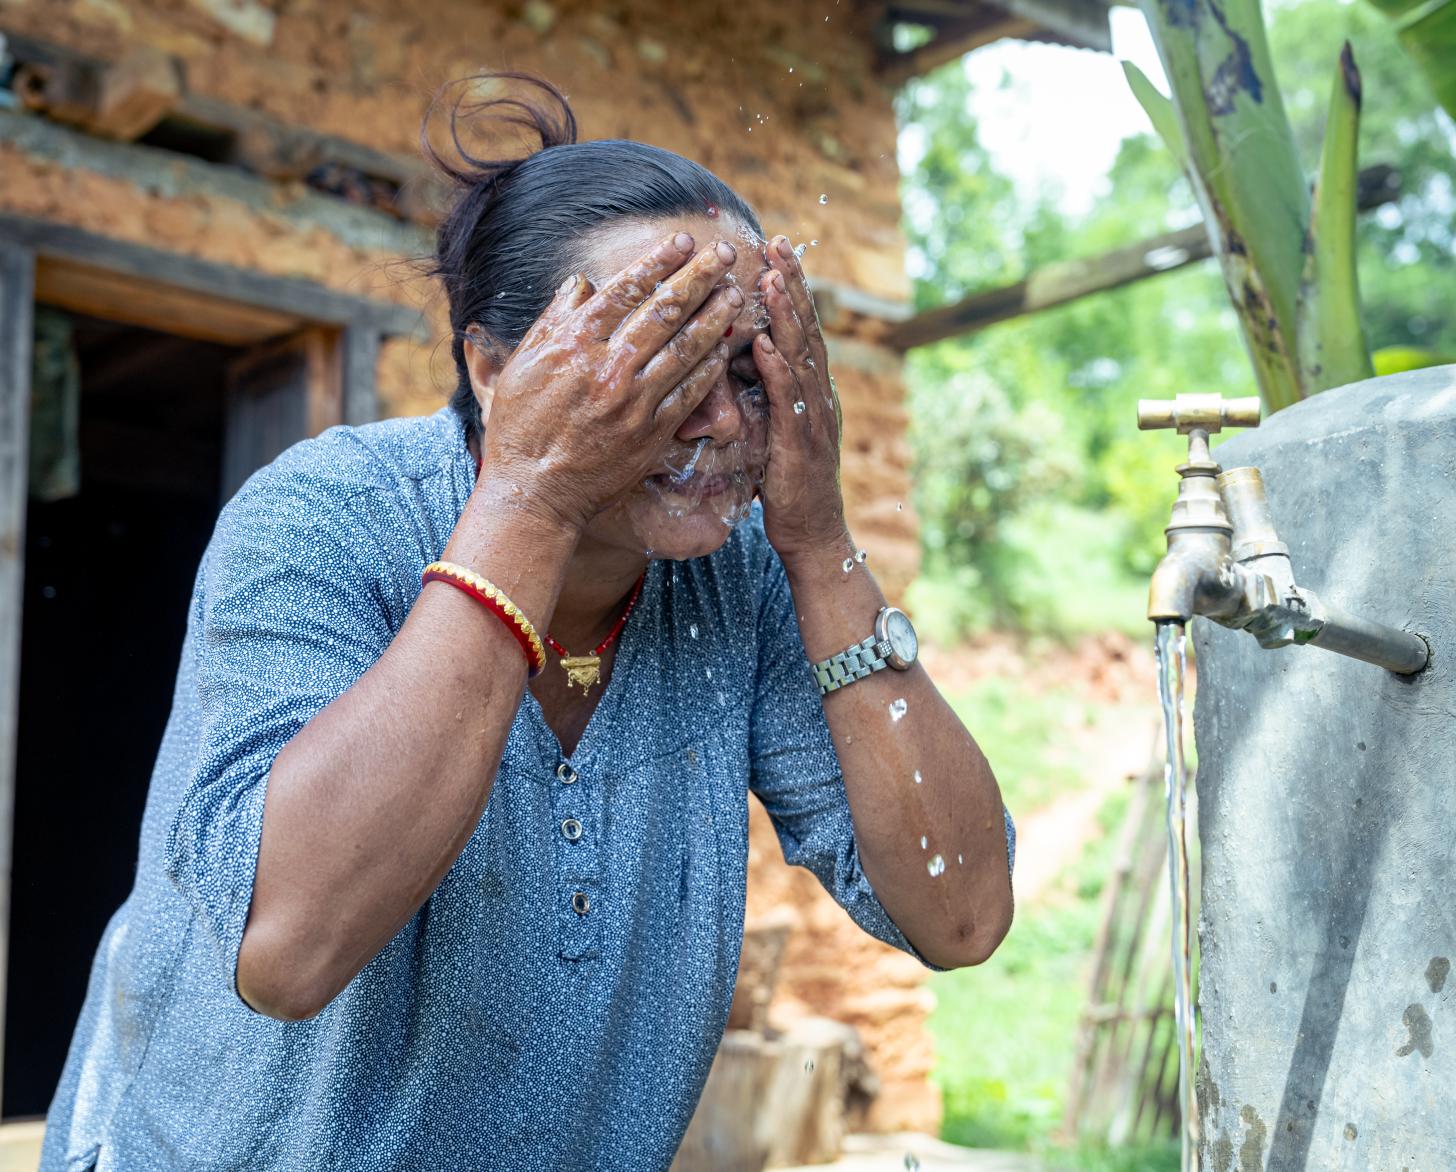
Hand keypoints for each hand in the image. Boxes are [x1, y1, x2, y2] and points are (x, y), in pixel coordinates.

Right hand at [475, 233, 742, 532]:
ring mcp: (634, 400)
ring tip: (736, 295)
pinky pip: (690, 393)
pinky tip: (725, 349)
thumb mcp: (521, 365)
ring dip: (716, 317)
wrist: (534, 493)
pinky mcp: (652, 433)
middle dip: (700, 277)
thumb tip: (583, 284)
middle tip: (726, 254)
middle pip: (665, 310)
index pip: (626, 288)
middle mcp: (609, 366)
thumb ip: (553, 321)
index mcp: (574, 343)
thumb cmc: (520, 429)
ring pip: (685, 348)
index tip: (684, 242)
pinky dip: (709, 367)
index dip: (660, 261)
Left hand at [752, 235, 849, 560]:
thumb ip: (763, 392)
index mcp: (813, 388)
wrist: (812, 532)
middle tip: (779, 244)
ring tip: (771, 280)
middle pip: (807, 329)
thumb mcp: (773, 427)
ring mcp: (813, 417)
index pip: (802, 327)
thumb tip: (740, 358)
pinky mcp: (800, 443)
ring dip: (786, 317)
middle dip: (793, 284)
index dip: (792, 287)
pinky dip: (778, 370)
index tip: (777, 249)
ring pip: (801, 357)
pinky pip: (789, 401)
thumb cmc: (787, 482)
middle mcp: (819, 394)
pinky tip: (765, 344)